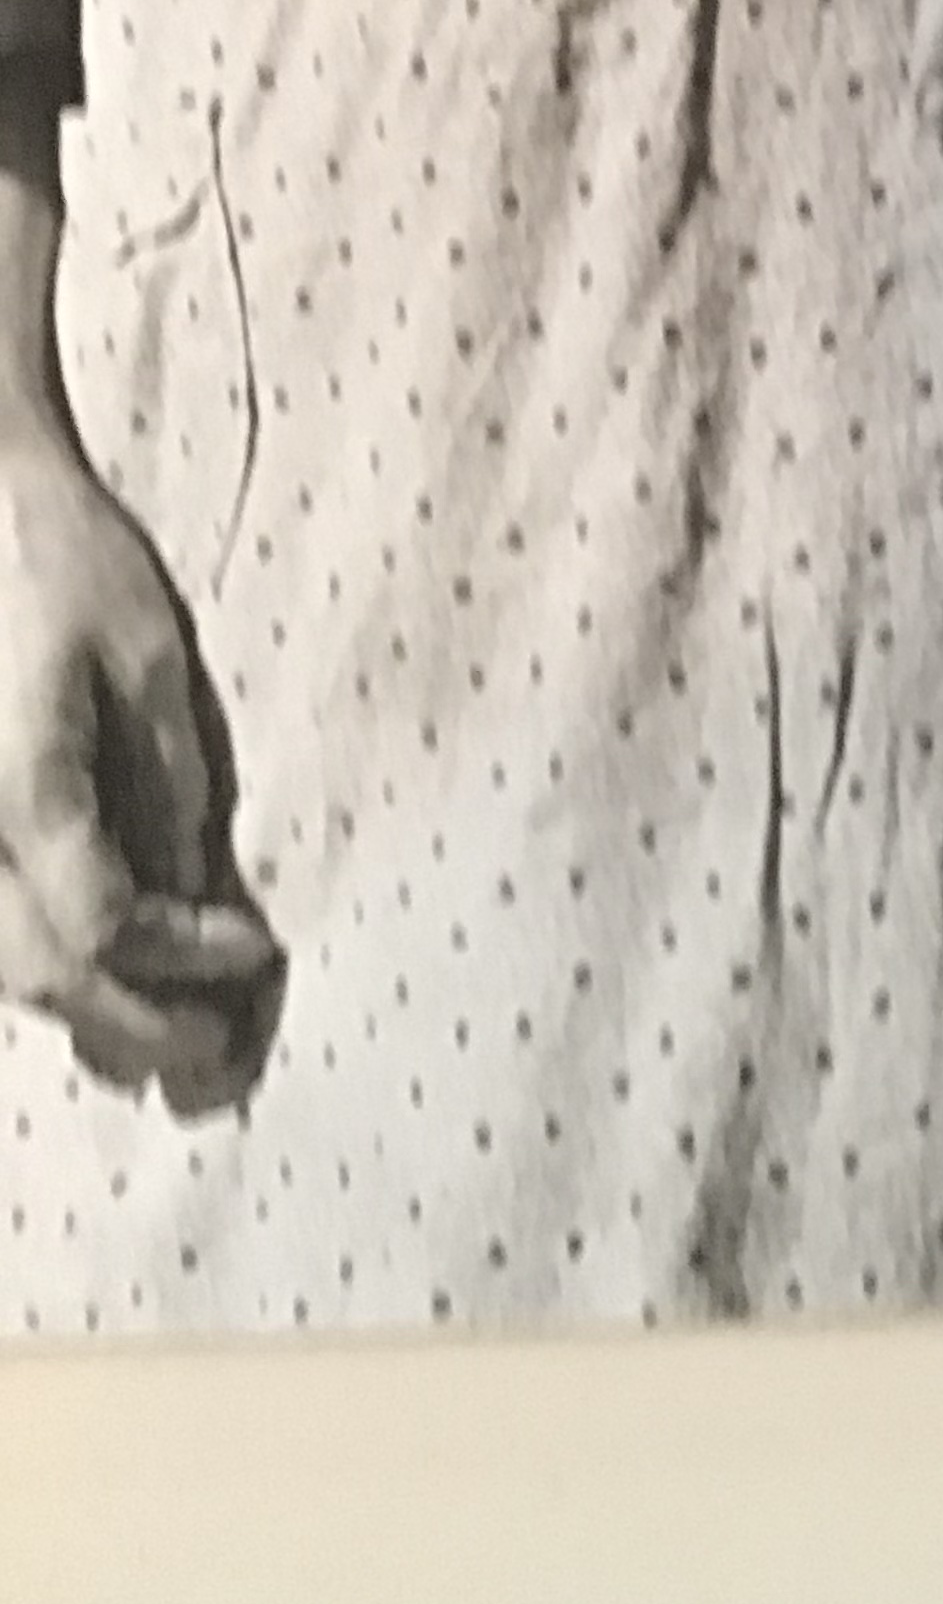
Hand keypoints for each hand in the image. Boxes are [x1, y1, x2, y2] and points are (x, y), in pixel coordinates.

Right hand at [0, 415, 282, 1115]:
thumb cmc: (58, 559)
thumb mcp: (144, 658)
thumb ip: (168, 782)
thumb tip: (195, 889)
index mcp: (20, 789)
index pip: (101, 930)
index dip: (182, 960)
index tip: (257, 950)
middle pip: (40, 976)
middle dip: (134, 1022)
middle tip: (218, 1045)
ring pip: (1, 966)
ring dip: (85, 1008)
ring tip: (174, 1024)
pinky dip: (43, 960)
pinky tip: (108, 965)